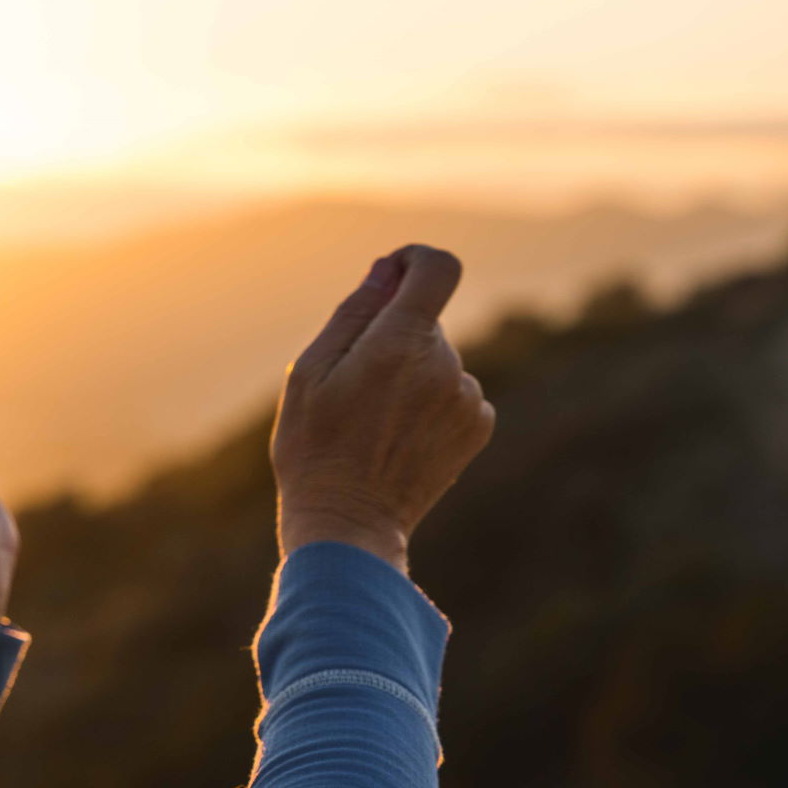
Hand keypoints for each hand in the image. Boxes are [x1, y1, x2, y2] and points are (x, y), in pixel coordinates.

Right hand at [271, 245, 495, 573]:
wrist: (349, 526)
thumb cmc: (314, 449)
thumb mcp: (310, 374)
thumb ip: (353, 313)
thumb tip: (386, 271)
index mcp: (400, 343)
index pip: (438, 268)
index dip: (415, 261)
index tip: (392, 276)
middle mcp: (445, 365)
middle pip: (426, 321)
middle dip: (393, 337)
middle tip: (354, 386)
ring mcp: (466, 397)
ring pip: (438, 359)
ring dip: (411, 374)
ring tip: (374, 422)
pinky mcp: (477, 426)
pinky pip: (455, 391)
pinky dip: (431, 402)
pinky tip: (399, 437)